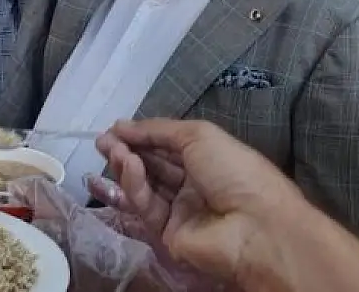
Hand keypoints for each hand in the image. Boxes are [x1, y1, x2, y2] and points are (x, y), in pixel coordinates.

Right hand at [96, 119, 303, 281]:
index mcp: (207, 160)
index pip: (166, 147)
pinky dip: (135, 185)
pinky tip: (129, 165)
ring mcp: (180, 211)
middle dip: (126, 150)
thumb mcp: (199, 135)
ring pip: (145, 186)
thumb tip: (120, 124)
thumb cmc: (235, 171)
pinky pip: (146, 206)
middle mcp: (193, 185)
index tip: (114, 128)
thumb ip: (156, 130)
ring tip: (111, 149)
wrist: (256, 226)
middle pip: (151, 166)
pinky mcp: (166, 234)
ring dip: (127, 165)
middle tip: (102, 140)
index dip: (140, 136)